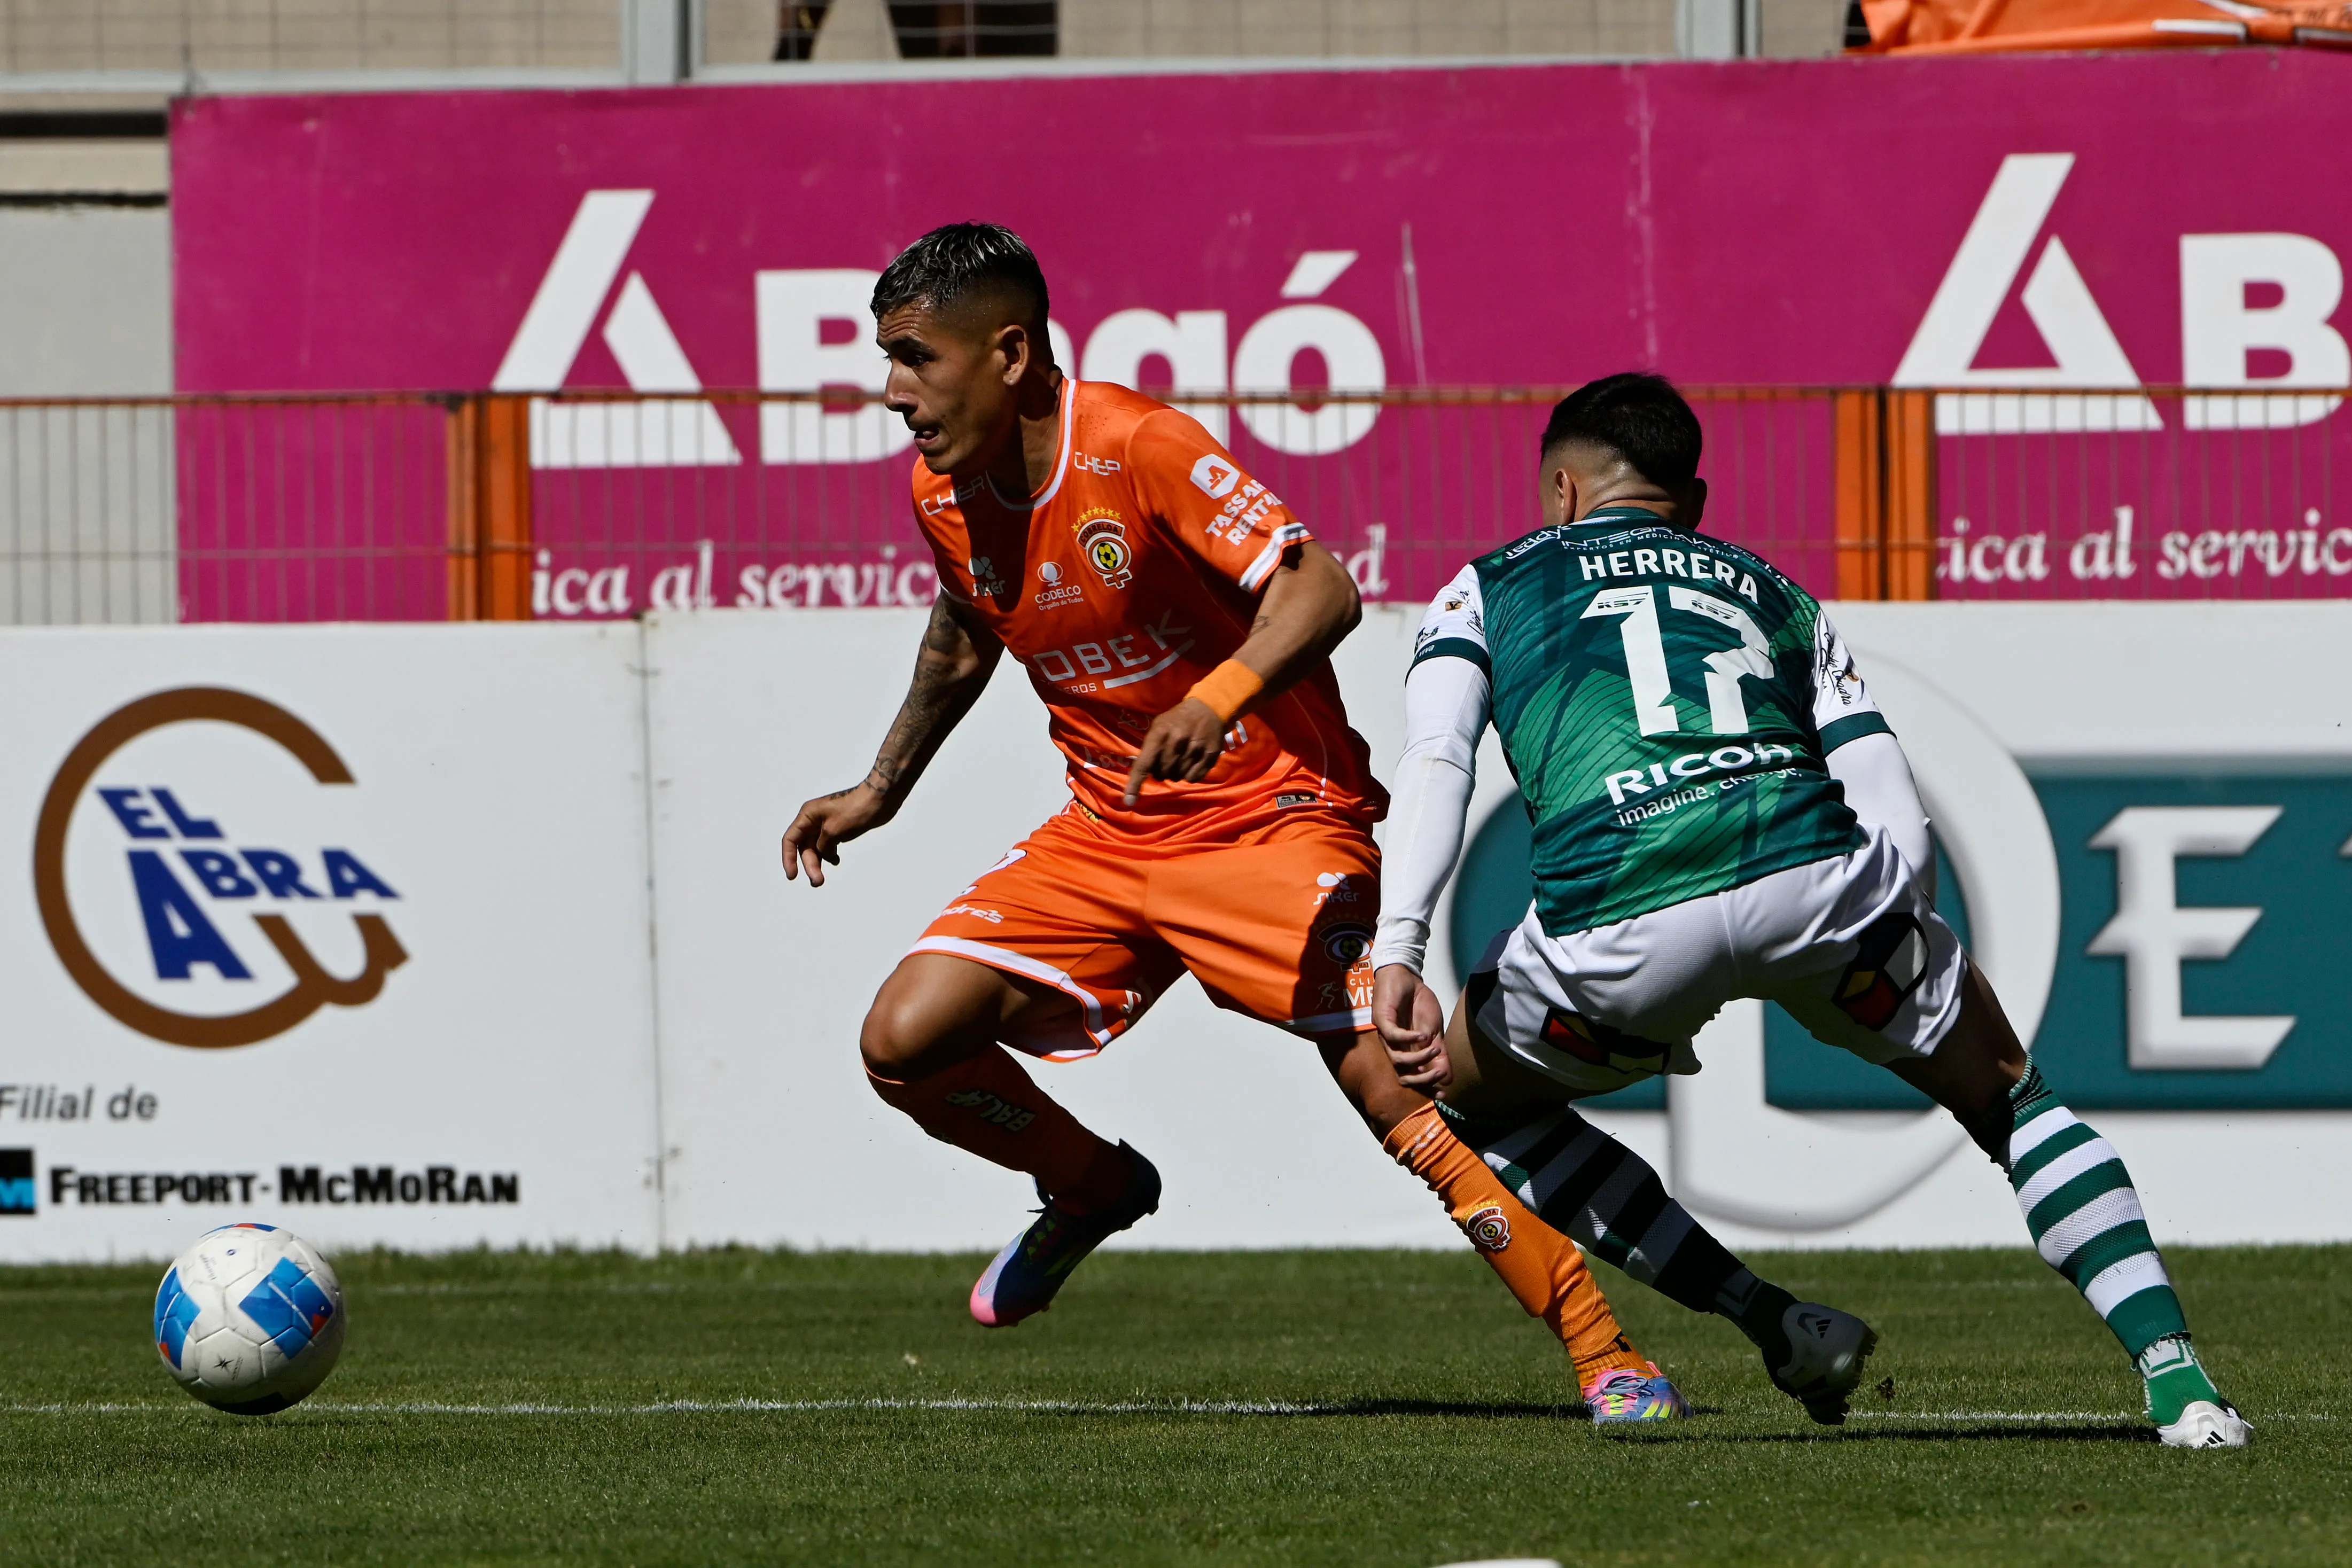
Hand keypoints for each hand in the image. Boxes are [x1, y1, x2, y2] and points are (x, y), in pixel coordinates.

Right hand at [781, 781, 896, 885]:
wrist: (880, 799)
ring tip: (821, 879)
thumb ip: (823, 846)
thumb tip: (823, 854)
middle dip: (809, 865)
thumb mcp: (834, 831)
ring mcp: (826, 824)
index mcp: (808, 815)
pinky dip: (829, 855)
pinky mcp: (838, 828)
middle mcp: (814, 819)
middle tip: (818, 882)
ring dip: (818, 863)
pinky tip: (836, 861)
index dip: (788, 858)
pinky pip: (828, 845)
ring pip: (816, 848)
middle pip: (804, 847)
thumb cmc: (857, 809)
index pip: (790, 839)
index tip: (793, 875)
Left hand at [1122, 697, 1228, 806]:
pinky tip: (1192, 762)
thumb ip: (1150, 749)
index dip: (1135, 784)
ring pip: (1178, 777)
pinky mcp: (1210, 755)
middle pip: (1162, 774)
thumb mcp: (1159, 726)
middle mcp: (1176, 741)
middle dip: (1162, 771)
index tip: (1129, 801)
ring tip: (1181, 758)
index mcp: (1159, 734)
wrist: (1208, 707)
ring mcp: (1195, 748)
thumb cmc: (1177, 720)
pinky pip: (1193, 778)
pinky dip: (1190, 774)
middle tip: (1168, 759)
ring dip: (1177, 772)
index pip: (1144, 764)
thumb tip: (1144, 775)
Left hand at [1373, 963, 1451, 1091]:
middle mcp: (1395, 1048)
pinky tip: (1423, 1036)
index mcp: (1408, 1052)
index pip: (1414, 1077)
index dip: (1426, 1088)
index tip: (1443, 1095)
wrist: (1406, 977)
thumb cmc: (1418, 1004)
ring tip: (1435, 1048)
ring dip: (1419, 1058)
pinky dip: (1408, 1039)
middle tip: (1440, 1073)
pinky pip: (1392, 1036)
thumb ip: (1440, 1054)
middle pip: (1403, 1075)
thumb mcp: (1434, 1031)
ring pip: (1397, 1060)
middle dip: (1422, 1079)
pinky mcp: (1382, 1020)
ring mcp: (1386, 1035)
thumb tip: (1448, 1079)